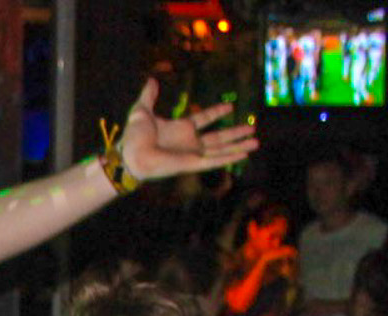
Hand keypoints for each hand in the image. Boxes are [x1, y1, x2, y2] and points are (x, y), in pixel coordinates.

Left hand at [115, 80, 258, 180]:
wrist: (131, 156)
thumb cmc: (134, 137)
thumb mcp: (141, 110)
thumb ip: (149, 96)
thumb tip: (151, 79)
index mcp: (180, 129)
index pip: (203, 119)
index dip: (216, 112)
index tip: (230, 107)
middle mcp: (189, 142)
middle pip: (218, 137)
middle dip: (235, 133)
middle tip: (252, 128)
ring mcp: (192, 154)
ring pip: (222, 149)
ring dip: (239, 146)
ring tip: (256, 142)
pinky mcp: (193, 164)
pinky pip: (215, 160)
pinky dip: (230, 157)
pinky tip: (244, 155)